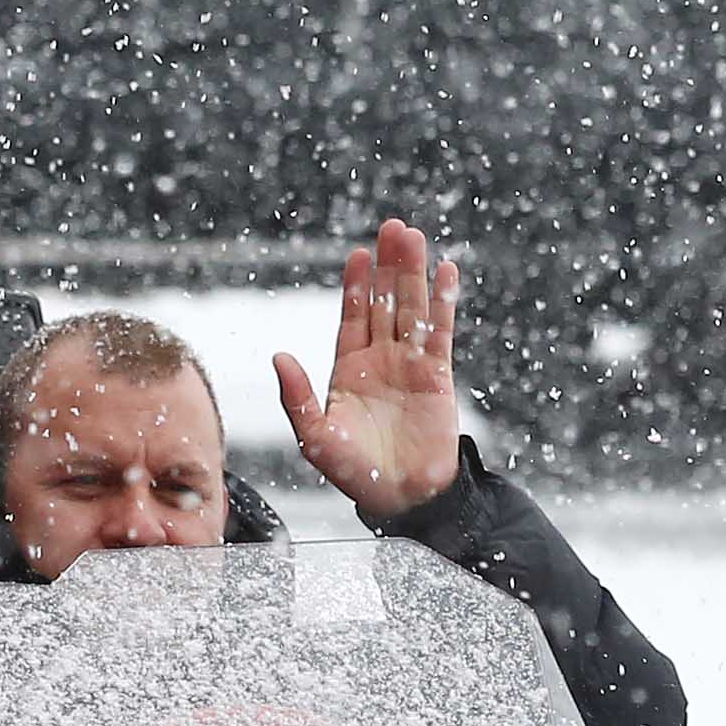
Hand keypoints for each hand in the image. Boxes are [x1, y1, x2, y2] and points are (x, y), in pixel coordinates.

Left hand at [276, 220, 464, 523]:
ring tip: (414, 236)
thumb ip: (297, 396)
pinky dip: (444, 302)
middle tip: (392, 227)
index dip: (355, 285)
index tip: (359, 255)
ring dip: (413, 273)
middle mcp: (381, 361)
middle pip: (384, 302)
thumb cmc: (354, 474)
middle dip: (388, 266)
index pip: (352, 317)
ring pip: (412, 308)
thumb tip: (279, 356)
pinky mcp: (437, 376)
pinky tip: (446, 272)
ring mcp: (410, 365)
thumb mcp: (314, 436)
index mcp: (349, 370)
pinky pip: (441, 332)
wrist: (400, 498)